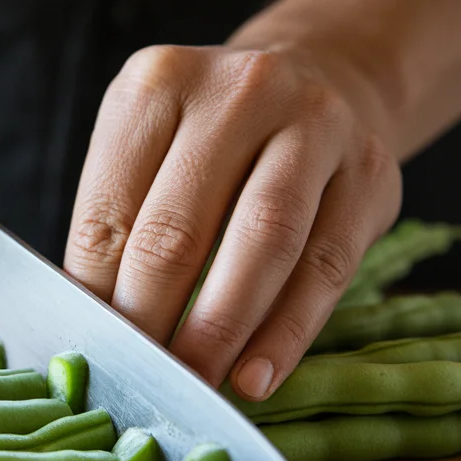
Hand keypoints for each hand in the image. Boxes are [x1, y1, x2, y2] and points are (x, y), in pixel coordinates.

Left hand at [63, 41, 401, 400]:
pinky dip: (287, 332)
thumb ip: (120, 222)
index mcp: (159, 82)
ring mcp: (315, 124)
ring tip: (196, 383)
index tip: (91, 351)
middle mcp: (238, 91)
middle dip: (151, 319)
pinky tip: (257, 376)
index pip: (110, 209)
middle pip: (178, 228)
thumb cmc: (214, 137)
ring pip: (262, 243)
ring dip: (221, 329)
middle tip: (139, 379)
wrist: (323, 78)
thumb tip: (89, 326)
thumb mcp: (152, 147)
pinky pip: (325, 266)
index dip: (95, 293)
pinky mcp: (372, 172)